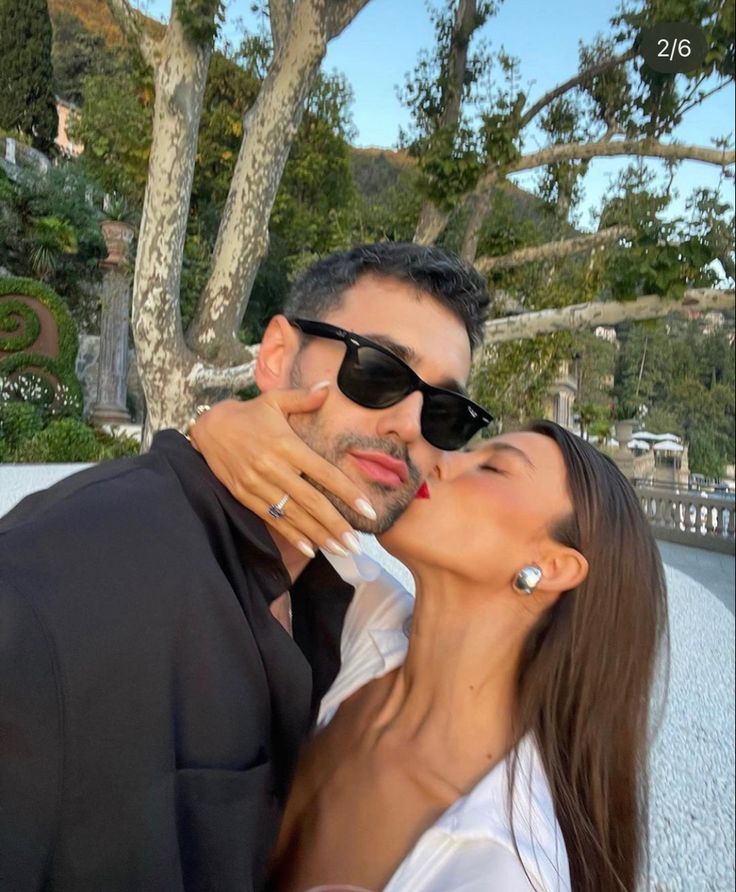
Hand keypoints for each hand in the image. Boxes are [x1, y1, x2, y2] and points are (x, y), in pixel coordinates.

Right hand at [188, 387, 376, 558]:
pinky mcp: (245, 496)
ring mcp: (257, 484)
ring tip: (341, 550)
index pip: (324, 472)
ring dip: (319, 535)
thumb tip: (327, 387)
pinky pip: (272, 520)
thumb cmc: (248, 414)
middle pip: (311, 501)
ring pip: (293, 515)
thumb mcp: (274, 400)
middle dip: (336, 525)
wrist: (208, 428)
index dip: (347, 492)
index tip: (368, 509)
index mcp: (286, 445)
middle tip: (357, 545)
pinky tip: (311, 549)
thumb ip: (302, 398)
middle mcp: (273, 467)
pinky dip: (292, 535)